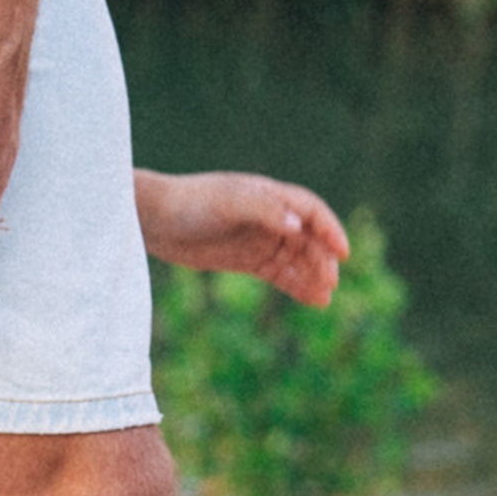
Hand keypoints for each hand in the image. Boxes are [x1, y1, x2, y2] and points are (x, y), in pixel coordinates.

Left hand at [133, 169, 350, 307]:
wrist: (154, 219)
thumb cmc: (191, 203)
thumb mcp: (228, 203)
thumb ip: (265, 210)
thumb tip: (299, 225)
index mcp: (269, 195)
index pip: (311, 211)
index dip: (330, 230)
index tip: (342, 253)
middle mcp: (270, 216)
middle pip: (308, 238)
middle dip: (322, 259)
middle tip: (331, 282)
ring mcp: (259, 239)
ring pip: (297, 259)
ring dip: (313, 275)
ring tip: (326, 297)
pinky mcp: (246, 259)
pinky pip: (280, 274)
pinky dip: (297, 286)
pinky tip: (313, 300)